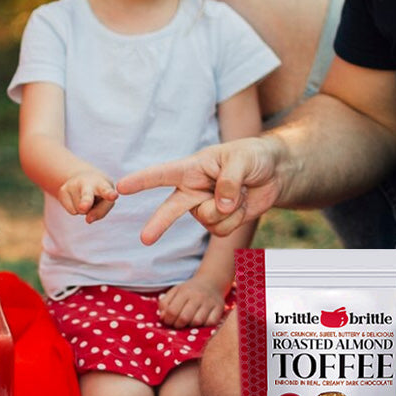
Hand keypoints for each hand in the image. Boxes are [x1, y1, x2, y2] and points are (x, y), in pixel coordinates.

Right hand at [58, 170, 118, 223]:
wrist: (82, 177)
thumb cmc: (99, 193)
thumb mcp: (106, 200)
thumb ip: (101, 211)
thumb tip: (88, 220)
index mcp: (103, 184)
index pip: (106, 190)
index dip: (110, 194)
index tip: (114, 196)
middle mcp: (87, 182)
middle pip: (86, 196)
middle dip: (85, 202)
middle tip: (84, 207)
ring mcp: (73, 185)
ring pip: (80, 210)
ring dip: (84, 209)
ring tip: (85, 198)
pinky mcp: (63, 190)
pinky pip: (72, 211)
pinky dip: (76, 210)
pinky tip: (77, 199)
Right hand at [117, 136, 283, 243]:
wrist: (274, 173)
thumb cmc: (253, 157)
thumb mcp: (242, 160)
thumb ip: (228, 181)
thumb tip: (220, 207)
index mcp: (192, 168)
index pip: (162, 174)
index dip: (141, 180)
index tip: (120, 187)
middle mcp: (193, 190)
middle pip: (170, 209)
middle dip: (158, 224)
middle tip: (145, 239)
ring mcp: (204, 208)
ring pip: (208, 220)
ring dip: (229, 209)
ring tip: (240, 191)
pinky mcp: (218, 222)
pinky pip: (222, 230)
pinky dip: (237, 218)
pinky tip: (242, 204)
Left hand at [158, 276, 227, 328]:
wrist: (211, 282)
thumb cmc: (190, 290)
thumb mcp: (175, 291)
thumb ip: (165, 303)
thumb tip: (162, 317)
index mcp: (184, 292)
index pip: (172, 311)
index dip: (168, 320)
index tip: (169, 321)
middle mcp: (197, 296)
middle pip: (184, 318)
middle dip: (178, 325)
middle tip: (178, 324)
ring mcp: (209, 302)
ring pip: (197, 322)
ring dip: (191, 325)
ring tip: (189, 322)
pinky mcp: (219, 308)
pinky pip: (211, 323)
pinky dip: (205, 325)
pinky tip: (201, 321)